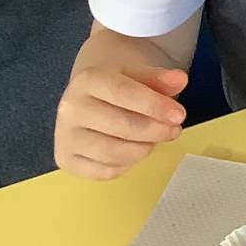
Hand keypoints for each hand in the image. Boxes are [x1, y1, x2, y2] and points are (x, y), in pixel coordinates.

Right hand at [54, 63, 187, 179]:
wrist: (88, 97)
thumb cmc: (118, 86)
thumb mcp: (138, 74)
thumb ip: (159, 78)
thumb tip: (180, 80)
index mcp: (88, 80)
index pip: (124, 93)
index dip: (155, 106)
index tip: (179, 115)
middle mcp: (70, 108)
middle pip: (121, 126)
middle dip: (155, 131)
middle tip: (174, 130)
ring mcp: (65, 136)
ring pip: (113, 153)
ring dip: (143, 149)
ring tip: (154, 139)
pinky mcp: (66, 160)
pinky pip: (105, 171)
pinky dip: (127, 165)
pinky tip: (134, 150)